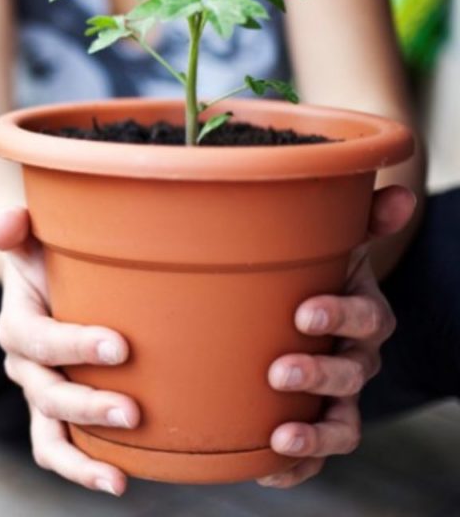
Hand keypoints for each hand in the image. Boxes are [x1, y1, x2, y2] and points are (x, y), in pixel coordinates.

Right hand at [0, 207, 138, 496]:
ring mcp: (40, 396)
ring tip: (118, 477)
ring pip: (48, 436)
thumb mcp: (37, 236)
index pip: (38, 340)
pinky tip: (120, 480)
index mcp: (17, 324)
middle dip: (86, 406)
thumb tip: (8, 224)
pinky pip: (59, 450)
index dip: (74, 346)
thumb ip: (19, 225)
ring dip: (80, 457)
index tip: (121, 347)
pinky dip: (83, 469)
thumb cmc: (54, 258)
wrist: (53, 283)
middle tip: (132, 412)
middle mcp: (23, 366)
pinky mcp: (58, 417)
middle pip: (46, 394)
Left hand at [258, 186, 416, 487]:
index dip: (342, 315)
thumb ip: (362, 218)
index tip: (304, 311)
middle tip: (280, 370)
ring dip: (314, 436)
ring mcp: (336, 396)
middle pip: (352, 373)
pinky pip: (313, 457)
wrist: (304, 311)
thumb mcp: (334, 242)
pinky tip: (265, 471)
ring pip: (341, 424)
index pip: (367, 317)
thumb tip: (398, 190)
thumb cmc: (315, 274)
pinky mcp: (313, 426)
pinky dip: (294, 469)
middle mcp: (355, 358)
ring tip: (281, 439)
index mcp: (361, 313)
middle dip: (320, 374)